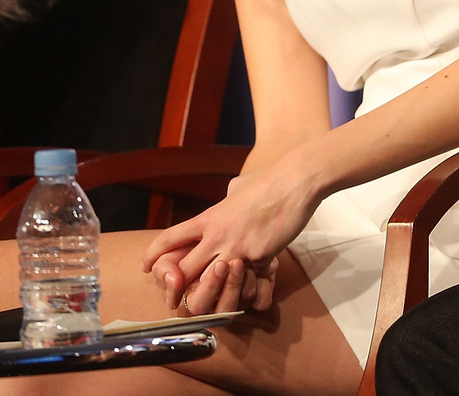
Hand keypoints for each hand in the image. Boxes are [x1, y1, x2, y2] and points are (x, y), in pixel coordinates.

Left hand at [141, 166, 314, 313]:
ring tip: (215, 297)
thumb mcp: (239, 187)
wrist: (295, 181)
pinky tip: (255, 286)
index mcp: (208, 218)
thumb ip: (229, 196)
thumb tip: (230, 194)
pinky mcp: (258, 256)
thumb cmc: (269, 180)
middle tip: (180, 295)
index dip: (154, 254)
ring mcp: (236, 247)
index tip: (146, 266)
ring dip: (213, 291)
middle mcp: (216, 235)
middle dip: (179, 287)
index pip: (170, 239)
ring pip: (210, 282)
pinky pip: (248, 279)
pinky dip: (250, 285)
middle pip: (183, 271)